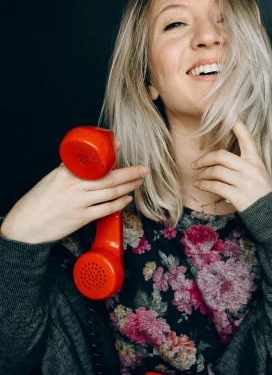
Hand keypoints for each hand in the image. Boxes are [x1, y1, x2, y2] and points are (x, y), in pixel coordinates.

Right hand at [0, 140, 148, 244]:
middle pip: (108, 177)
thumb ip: (68, 171)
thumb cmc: (36, 204)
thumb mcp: (50, 180)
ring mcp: (79, 202)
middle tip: (142, 169)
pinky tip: (126, 199)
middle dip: (129, 172)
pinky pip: (106, 209)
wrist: (25, 227)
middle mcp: (73, 186)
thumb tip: (86, 163)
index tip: (121, 148)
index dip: (110, 155)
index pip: (91, 161)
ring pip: (110, 192)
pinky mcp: (81, 218)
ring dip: (128, 186)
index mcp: (64, 173)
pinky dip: (119, 203)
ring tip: (138, 182)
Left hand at [191, 119, 271, 211]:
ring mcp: (245, 182)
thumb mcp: (259, 173)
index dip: (238, 126)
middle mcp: (250, 169)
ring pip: (216, 171)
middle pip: (222, 156)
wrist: (270, 214)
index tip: (229, 116)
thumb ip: (244, 163)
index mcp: (256, 161)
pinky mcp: (238, 195)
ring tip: (197, 178)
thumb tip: (220, 159)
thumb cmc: (261, 193)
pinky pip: (216, 186)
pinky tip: (200, 185)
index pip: (247, 139)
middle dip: (205, 159)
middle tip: (195, 165)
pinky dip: (205, 185)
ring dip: (203, 174)